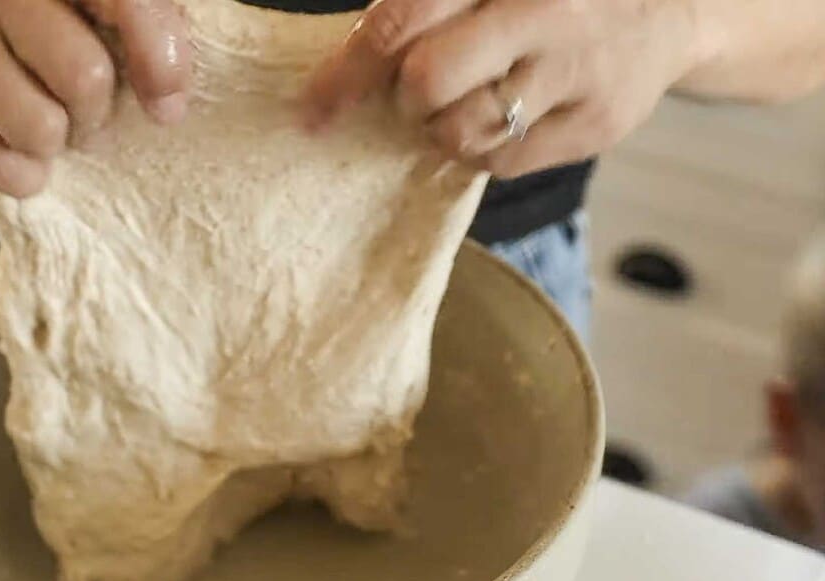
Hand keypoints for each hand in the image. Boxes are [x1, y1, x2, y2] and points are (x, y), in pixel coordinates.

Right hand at [0, 0, 190, 196]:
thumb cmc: (11, 21)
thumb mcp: (75, 6)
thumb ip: (134, 25)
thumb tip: (169, 98)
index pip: (126, 0)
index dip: (160, 58)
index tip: (166, 103)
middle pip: (84, 77)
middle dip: (96, 112)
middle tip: (80, 110)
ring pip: (42, 129)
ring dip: (55, 144)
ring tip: (38, 120)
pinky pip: (2, 168)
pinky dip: (21, 173)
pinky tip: (6, 142)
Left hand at [303, 0, 699, 177]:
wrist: (670, 9)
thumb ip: (428, 7)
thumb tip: (348, 66)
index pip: (402, 21)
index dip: (348, 71)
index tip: (312, 108)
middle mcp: (545, 12)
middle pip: (427, 82)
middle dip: (406, 98)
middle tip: (420, 91)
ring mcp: (576, 72)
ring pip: (462, 132)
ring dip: (441, 129)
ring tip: (465, 104)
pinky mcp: (596, 125)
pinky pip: (501, 162)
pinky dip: (482, 149)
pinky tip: (502, 120)